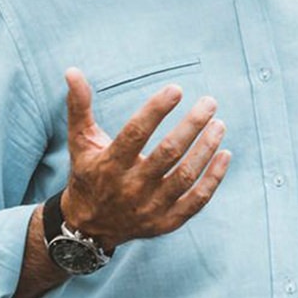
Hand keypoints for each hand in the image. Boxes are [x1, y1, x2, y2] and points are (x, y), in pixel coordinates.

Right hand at [59, 68, 231, 250]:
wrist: (89, 226)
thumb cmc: (88, 173)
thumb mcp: (80, 142)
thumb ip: (79, 107)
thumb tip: (72, 70)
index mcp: (110, 165)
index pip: (135, 133)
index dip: (156, 110)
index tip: (176, 89)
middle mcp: (131, 187)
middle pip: (167, 153)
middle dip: (192, 126)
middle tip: (210, 102)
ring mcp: (150, 207)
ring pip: (185, 176)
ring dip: (206, 149)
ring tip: (219, 124)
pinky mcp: (166, 222)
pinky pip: (196, 201)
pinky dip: (213, 179)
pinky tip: (225, 155)